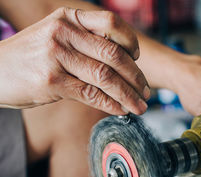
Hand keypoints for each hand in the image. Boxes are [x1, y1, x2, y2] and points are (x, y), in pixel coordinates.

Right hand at [0, 7, 149, 114]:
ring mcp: (56, 56)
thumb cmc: (31, 58)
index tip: (137, 58)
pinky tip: (120, 110)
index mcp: (68, 19)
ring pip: (106, 76)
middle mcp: (63, 32)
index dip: (130, 42)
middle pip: (114, 54)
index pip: (111, 23)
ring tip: (139, 106)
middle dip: (136, 76)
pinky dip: (111, 104)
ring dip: (129, 95)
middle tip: (146, 92)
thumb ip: (85, 43)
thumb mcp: (56, 38)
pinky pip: (92, 94)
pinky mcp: (52, 80)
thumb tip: (125, 64)